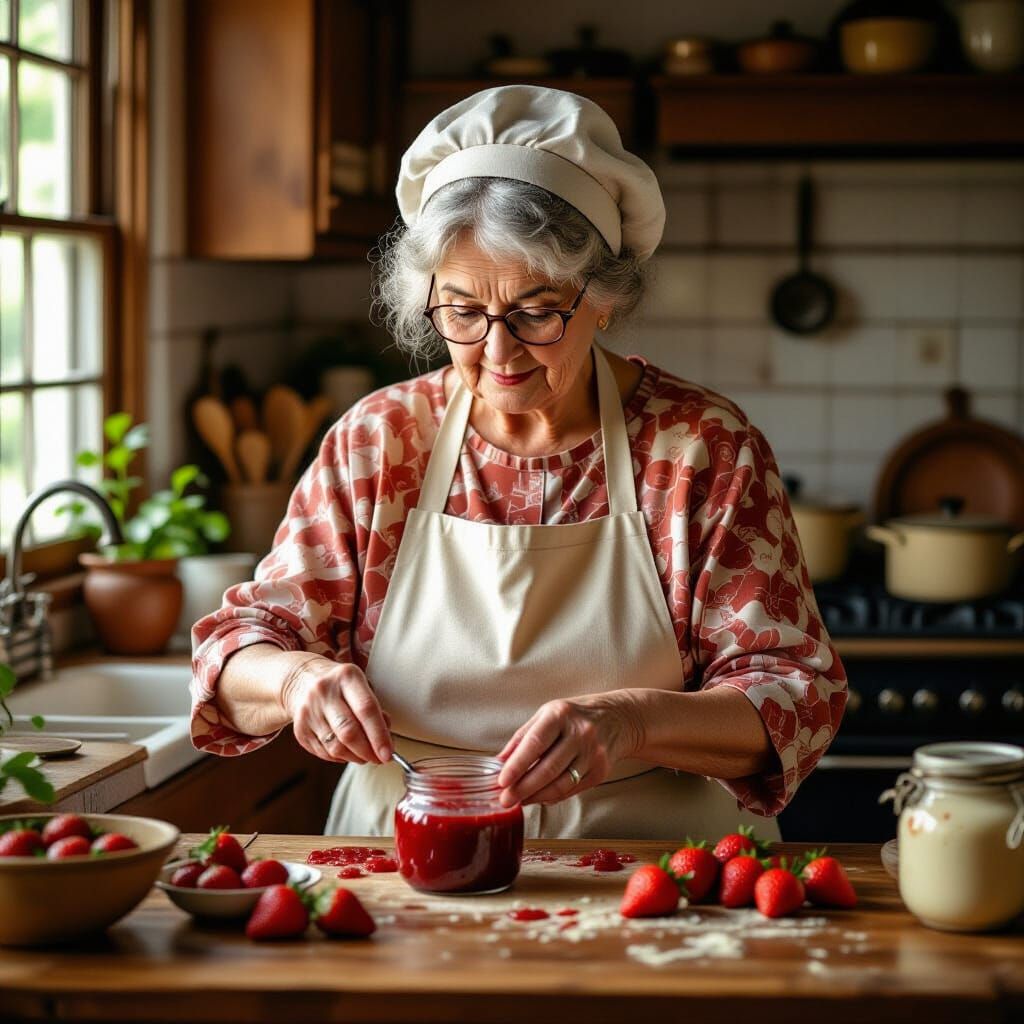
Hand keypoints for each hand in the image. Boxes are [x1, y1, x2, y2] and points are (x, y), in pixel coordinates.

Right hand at [282, 656, 392, 765]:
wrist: (302, 679)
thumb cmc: (339, 685)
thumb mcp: (360, 684)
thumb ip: (374, 708)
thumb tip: (385, 738)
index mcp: (346, 677)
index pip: (366, 709)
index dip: (379, 735)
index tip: (388, 753)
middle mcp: (324, 692)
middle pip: (349, 732)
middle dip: (368, 751)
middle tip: (379, 758)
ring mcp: (309, 711)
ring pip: (336, 747)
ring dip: (355, 757)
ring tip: (365, 755)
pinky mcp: (300, 730)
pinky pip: (324, 753)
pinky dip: (340, 757)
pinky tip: (347, 751)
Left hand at [495, 691, 644, 806]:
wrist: (618, 718)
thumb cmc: (574, 716)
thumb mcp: (547, 715)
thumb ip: (522, 738)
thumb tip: (499, 762)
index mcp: (561, 715)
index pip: (535, 744)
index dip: (517, 765)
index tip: (501, 781)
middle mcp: (580, 733)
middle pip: (548, 769)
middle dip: (523, 788)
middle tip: (505, 800)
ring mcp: (593, 753)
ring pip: (561, 784)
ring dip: (536, 797)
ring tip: (519, 801)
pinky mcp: (601, 771)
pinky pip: (572, 790)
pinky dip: (553, 796)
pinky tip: (539, 797)